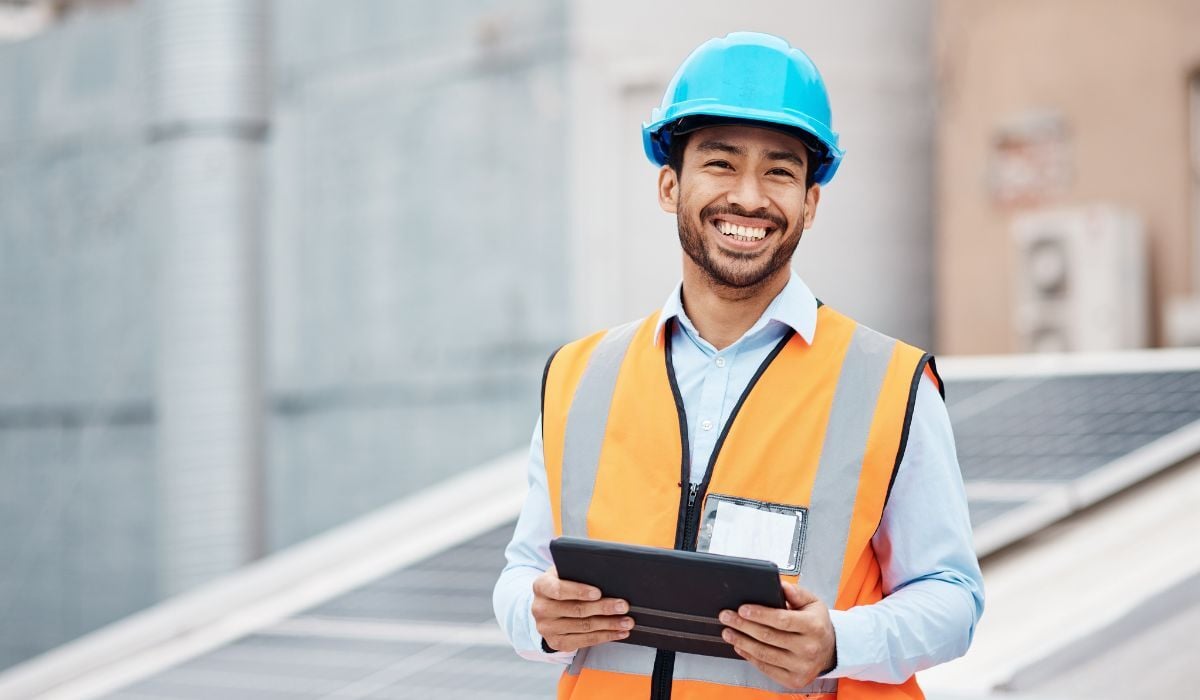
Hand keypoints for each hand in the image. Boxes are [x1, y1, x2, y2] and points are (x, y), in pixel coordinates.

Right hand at [531, 566, 633, 652]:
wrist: (547, 606)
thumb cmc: (563, 584)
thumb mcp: (564, 572)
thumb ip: (578, 571)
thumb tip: (606, 574)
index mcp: (541, 586)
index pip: (559, 589)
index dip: (579, 591)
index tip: (598, 593)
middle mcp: (540, 608)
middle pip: (576, 610)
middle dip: (603, 608)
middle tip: (623, 606)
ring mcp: (546, 628)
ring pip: (583, 627)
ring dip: (609, 625)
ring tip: (627, 621)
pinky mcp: (556, 643)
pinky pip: (584, 642)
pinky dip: (604, 637)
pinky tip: (618, 633)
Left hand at [719, 582, 835, 689]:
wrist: (829, 650)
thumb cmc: (817, 624)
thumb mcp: (813, 603)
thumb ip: (797, 592)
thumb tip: (781, 585)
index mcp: (814, 627)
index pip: (782, 620)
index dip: (760, 614)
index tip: (742, 609)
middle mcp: (809, 648)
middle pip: (768, 636)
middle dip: (743, 625)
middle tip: (727, 616)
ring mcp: (801, 666)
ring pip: (764, 653)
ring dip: (741, 641)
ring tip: (728, 631)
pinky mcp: (793, 679)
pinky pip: (766, 668)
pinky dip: (749, 656)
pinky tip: (740, 646)